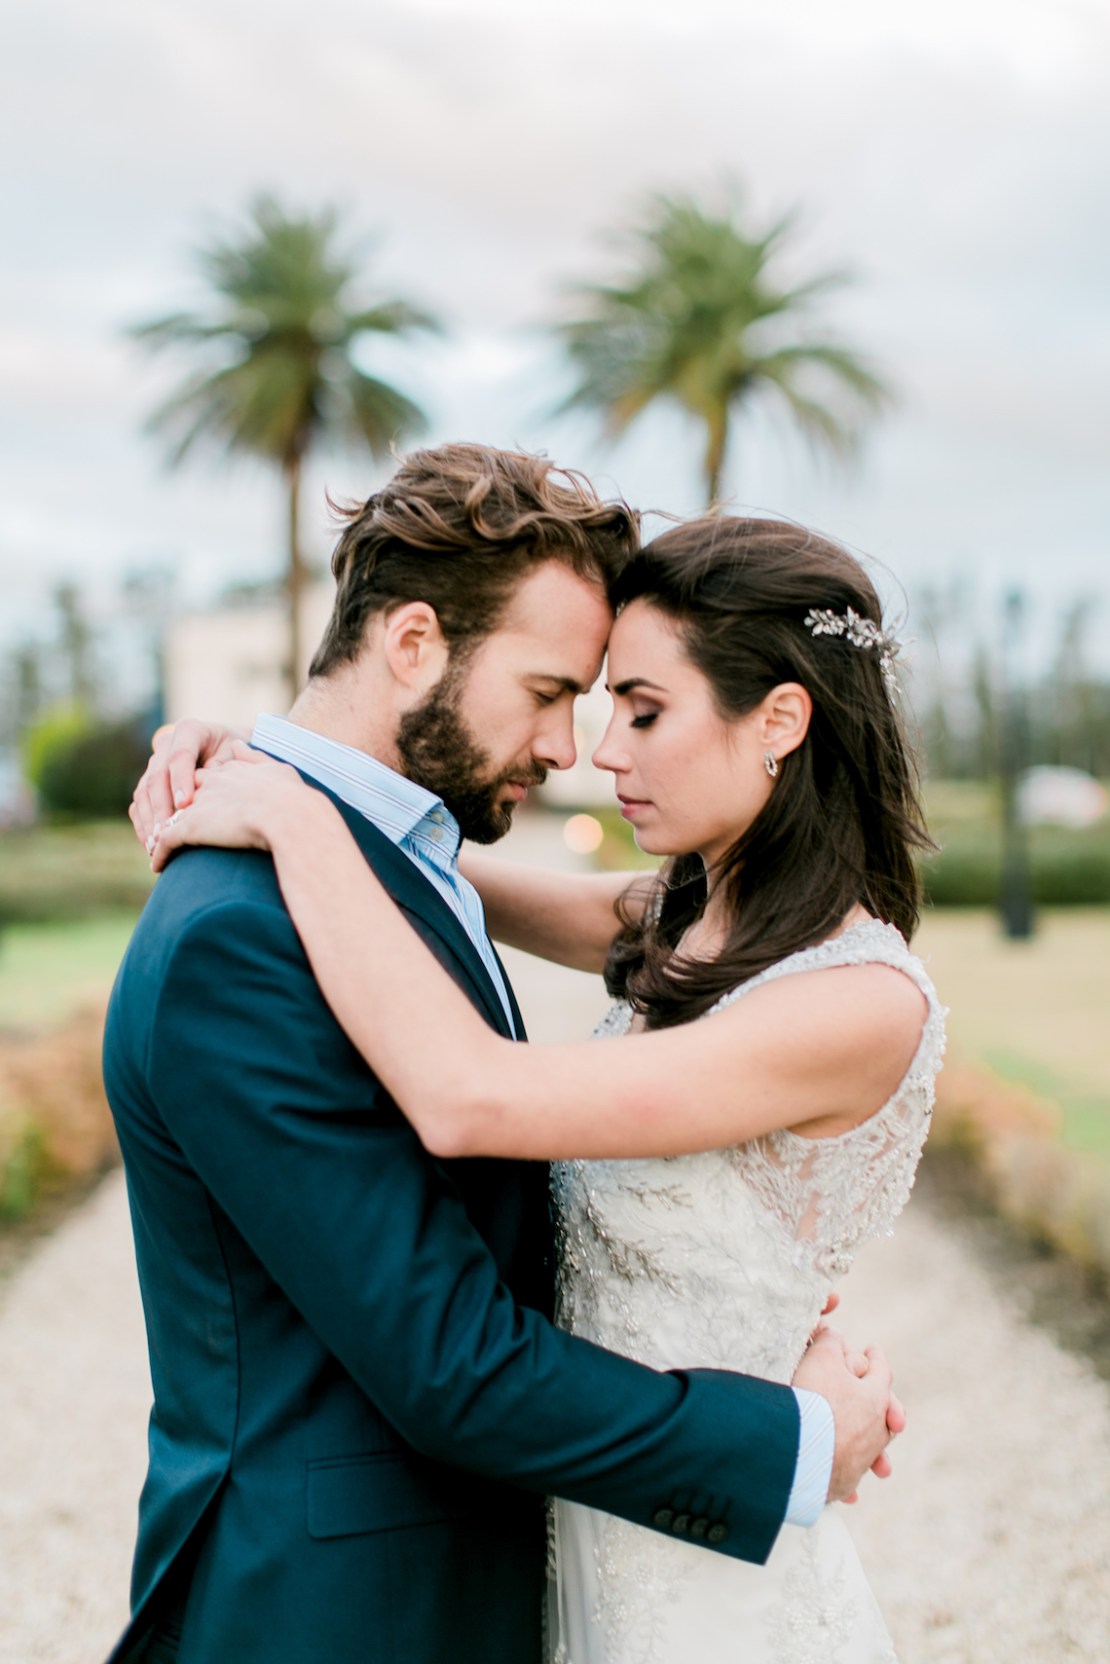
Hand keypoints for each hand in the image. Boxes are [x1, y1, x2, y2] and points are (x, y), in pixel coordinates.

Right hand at [130, 718, 246, 846]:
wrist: (232, 751)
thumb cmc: (239, 755)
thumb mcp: (238, 756)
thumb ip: (223, 768)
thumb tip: (204, 788)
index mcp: (190, 730)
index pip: (180, 756)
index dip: (180, 781)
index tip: (184, 805)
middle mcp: (167, 743)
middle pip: (157, 776)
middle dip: (161, 807)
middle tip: (166, 833)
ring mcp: (155, 762)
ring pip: (143, 791)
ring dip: (148, 820)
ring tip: (156, 844)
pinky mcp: (149, 781)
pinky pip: (139, 803)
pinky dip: (143, 823)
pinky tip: (150, 844)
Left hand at [148, 745, 307, 871]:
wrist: (287, 814)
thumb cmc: (290, 797)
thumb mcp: (275, 768)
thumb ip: (254, 757)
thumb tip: (237, 744)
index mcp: (227, 772)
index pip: (200, 779)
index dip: (194, 793)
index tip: (191, 806)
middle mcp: (207, 785)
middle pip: (178, 797)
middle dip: (169, 812)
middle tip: (163, 830)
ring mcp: (196, 806)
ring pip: (166, 820)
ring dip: (159, 836)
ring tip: (156, 851)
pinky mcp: (190, 828)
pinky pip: (165, 842)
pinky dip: (159, 854)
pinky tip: (158, 866)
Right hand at [792, 1327, 904, 1504]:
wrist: (799, 1452)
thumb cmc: (814, 1399)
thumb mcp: (822, 1357)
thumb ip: (831, 1342)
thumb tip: (833, 1333)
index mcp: (876, 1397)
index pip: (880, 1370)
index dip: (875, 1357)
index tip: (872, 1350)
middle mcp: (875, 1430)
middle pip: (881, 1415)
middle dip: (884, 1411)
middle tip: (889, 1415)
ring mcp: (861, 1458)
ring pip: (869, 1448)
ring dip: (870, 1449)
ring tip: (875, 1461)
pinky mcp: (843, 1481)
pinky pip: (848, 1474)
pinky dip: (846, 1472)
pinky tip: (850, 1495)